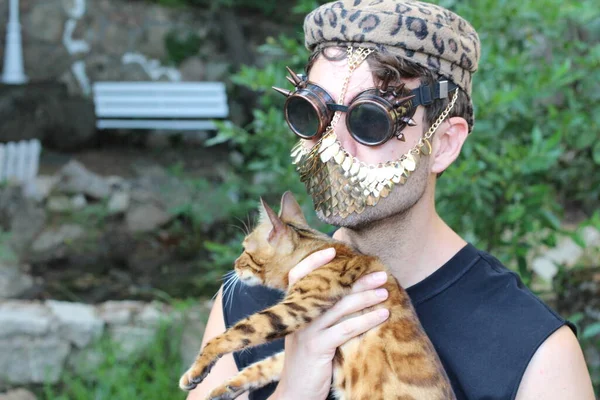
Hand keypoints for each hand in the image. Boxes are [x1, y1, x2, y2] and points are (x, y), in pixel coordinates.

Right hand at [271, 248, 389, 399]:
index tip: (333, 250)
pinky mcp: (316, 348)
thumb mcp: (309, 335)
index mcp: (293, 311)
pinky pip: (345, 329)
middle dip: (357, 279)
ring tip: (386, 292)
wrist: (294, 394)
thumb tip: (349, 297)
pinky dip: (366, 319)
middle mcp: (297, 317)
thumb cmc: (307, 363)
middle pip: (328, 289)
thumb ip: (321, 317)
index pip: (298, 276)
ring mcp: (305, 332)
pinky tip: (382, 315)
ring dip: (366, 297)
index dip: (313, 262)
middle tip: (380, 273)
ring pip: (339, 307)